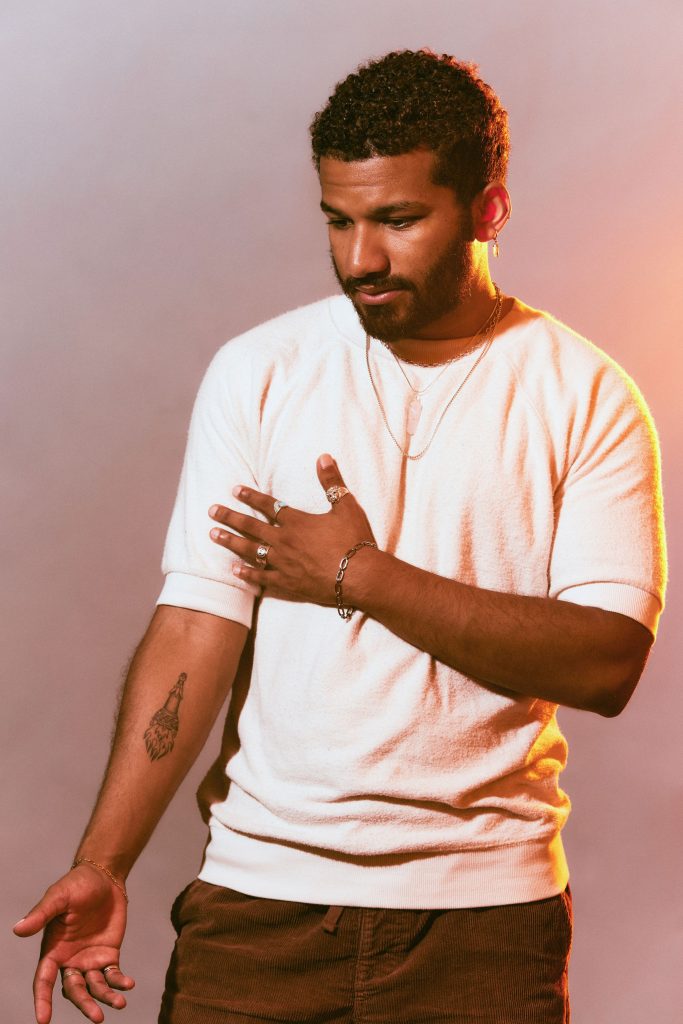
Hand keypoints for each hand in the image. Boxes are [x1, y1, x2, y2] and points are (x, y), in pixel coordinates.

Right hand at [13, 864, 133, 1023]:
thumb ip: (41, 914)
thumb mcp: (58, 897)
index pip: (44, 980)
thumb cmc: (77, 885)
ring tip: (119, 1003)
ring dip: (105, 997)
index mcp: (53, 950)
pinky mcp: (108, 955)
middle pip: (74, 990)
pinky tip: (129, 984)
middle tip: (97, 1017)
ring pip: (95, 987)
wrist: (105, 878)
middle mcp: (69, 960)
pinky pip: (113, 975)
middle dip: (84, 1004)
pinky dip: (119, 982)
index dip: (42, 1000)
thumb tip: (18, 929)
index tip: (43, 1020)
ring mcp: (89, 959)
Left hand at [209, 453, 375, 604]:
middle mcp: (284, 541)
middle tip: (211, 511)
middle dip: (230, 517)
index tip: (234, 490)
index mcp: (296, 522)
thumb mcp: (345, 506)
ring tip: (213, 536)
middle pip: (251, 526)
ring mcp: (283, 563)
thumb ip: (331, 482)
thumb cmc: (354, 540)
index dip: (250, 496)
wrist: (359, 576)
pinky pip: (261, 578)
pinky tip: (234, 571)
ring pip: (250, 550)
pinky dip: (246, 574)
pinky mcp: (287, 584)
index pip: (268, 505)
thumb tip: (323, 457)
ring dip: (231, 542)